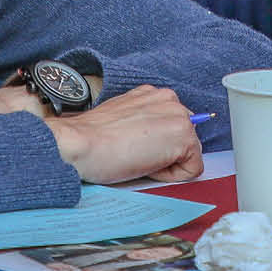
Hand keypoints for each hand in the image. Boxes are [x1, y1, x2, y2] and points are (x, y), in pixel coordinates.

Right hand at [43, 84, 205, 184]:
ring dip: (167, 163)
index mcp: (154, 95)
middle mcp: (170, 100)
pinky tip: (146, 166)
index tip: (134, 147)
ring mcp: (179, 117)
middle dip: (164, 153)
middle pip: (183, 140)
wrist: (80, 143)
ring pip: (188, 154)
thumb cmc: (92, 138)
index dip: (154, 145)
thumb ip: (144, 122)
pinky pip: (191, 169)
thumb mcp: (123, 119)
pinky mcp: (184, 137)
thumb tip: (153, 141)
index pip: (170, 127)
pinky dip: (171, 176)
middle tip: (135, 155)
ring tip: (138, 158)